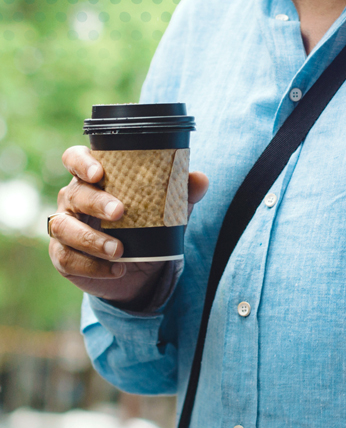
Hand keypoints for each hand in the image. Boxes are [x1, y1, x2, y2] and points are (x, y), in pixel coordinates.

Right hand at [49, 145, 208, 305]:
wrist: (140, 266)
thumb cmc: (147, 223)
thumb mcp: (167, 208)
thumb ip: (181, 193)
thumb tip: (200, 179)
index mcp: (93, 177)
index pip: (75, 158)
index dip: (81, 161)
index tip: (99, 172)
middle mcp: (73, 198)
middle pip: (74, 193)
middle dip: (96, 202)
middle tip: (120, 212)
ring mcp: (64, 226)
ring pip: (65, 227)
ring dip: (91, 239)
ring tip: (120, 250)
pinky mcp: (63, 254)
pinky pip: (67, 258)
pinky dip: (92, 265)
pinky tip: (116, 269)